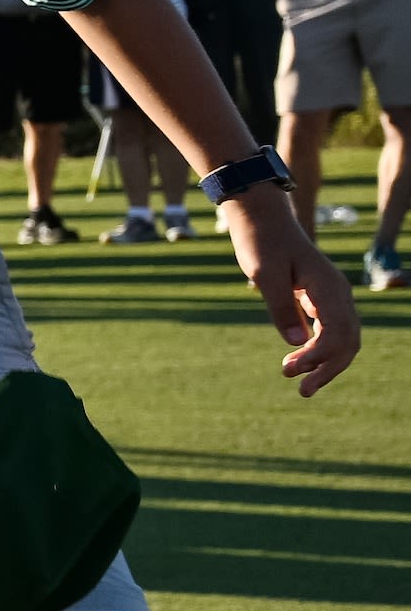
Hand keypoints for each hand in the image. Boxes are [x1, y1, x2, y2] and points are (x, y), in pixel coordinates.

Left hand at [218, 186, 362, 394]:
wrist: (262, 219)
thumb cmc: (261, 242)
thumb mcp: (264, 275)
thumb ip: (280, 308)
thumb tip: (296, 345)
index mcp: (328, 287)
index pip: (338, 332)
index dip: (319, 357)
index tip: (289, 370)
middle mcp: (338, 293)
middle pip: (348, 341)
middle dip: (329, 368)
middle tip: (303, 391)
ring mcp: (333, 296)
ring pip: (344, 338)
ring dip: (327, 363)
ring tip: (303, 385)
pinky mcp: (322, 299)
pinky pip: (332, 330)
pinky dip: (323, 350)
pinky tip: (304, 364)